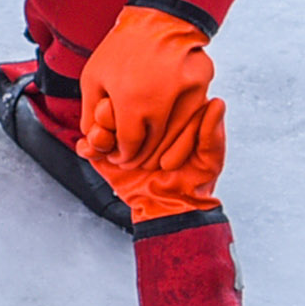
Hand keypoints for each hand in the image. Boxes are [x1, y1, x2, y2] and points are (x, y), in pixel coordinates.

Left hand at [79, 5, 214, 167]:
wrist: (158, 19)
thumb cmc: (121, 47)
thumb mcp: (93, 78)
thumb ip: (90, 115)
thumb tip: (92, 143)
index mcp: (132, 100)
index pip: (131, 145)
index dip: (124, 155)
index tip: (119, 157)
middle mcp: (161, 101)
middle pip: (154, 146)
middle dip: (141, 156)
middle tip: (132, 158)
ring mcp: (185, 94)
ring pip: (176, 136)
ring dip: (162, 147)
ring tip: (149, 147)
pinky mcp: (202, 86)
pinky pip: (191, 118)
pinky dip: (179, 128)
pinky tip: (166, 128)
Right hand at [94, 94, 226, 222]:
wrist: (170, 209)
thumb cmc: (194, 181)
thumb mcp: (209, 159)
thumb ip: (212, 134)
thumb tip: (217, 103)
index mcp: (165, 113)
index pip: (149, 96)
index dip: (147, 108)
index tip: (155, 127)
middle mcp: (141, 120)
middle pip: (118, 102)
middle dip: (114, 115)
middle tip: (123, 134)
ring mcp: (121, 135)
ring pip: (99, 119)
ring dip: (100, 131)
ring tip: (106, 142)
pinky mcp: (105, 154)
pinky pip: (87, 143)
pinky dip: (87, 146)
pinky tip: (95, 150)